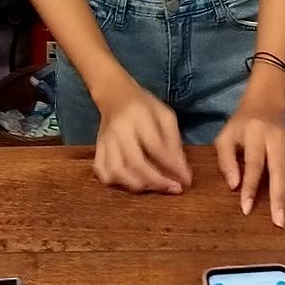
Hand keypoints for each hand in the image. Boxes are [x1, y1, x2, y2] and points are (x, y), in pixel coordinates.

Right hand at [93, 78, 191, 195]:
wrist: (115, 96)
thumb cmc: (144, 107)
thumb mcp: (165, 115)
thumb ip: (174, 141)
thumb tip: (182, 172)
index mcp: (138, 117)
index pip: (155, 146)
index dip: (172, 166)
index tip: (186, 180)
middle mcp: (119, 131)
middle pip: (135, 162)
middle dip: (157, 181)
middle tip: (174, 189)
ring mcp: (105, 142)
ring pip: (116, 171)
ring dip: (138, 185)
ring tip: (154, 187)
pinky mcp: (97, 149)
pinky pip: (102, 172)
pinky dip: (116, 183)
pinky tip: (131, 182)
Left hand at [215, 101, 284, 227]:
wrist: (263, 105)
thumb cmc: (241, 126)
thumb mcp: (225, 137)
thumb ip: (226, 161)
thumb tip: (234, 186)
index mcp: (255, 134)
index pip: (254, 164)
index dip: (250, 187)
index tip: (247, 209)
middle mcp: (276, 137)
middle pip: (279, 170)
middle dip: (279, 198)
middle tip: (280, 222)